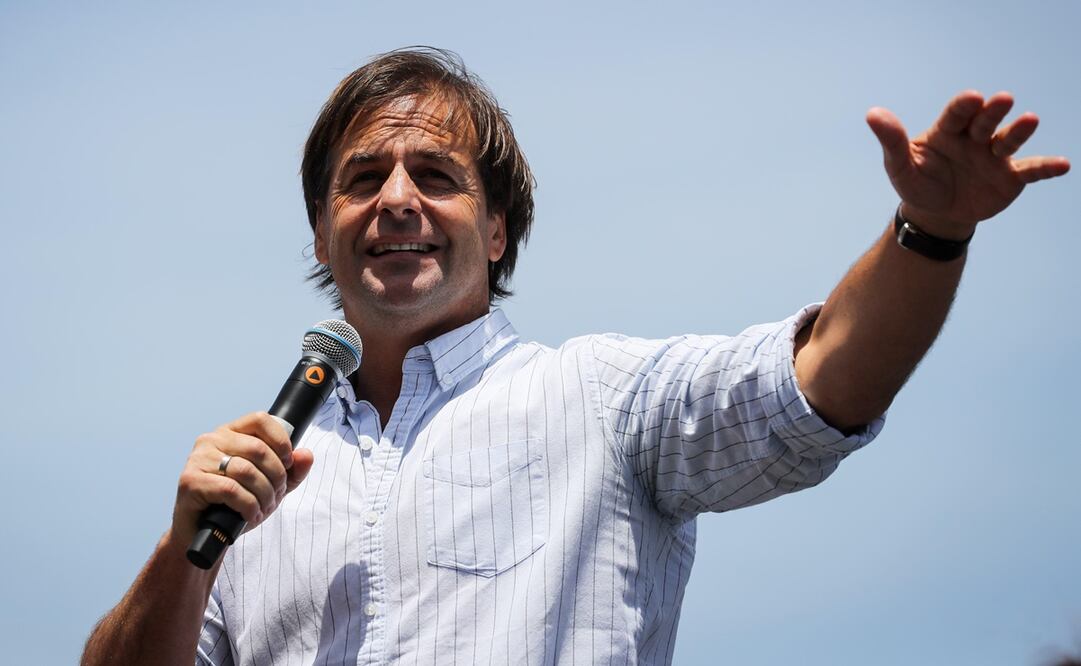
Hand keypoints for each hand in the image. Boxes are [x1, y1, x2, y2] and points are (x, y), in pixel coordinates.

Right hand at [170, 412, 314, 546]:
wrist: (204, 534)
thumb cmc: (236, 506)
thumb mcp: (271, 487)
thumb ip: (292, 472)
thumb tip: (306, 455)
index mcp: (229, 433)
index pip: (260, 420)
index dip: (281, 440)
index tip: (288, 463)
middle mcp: (211, 440)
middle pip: (258, 448)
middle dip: (276, 476)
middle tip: (276, 495)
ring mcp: (197, 459)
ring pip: (246, 470)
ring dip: (264, 494)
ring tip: (264, 507)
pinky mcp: (190, 481)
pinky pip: (230, 489)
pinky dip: (248, 505)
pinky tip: (250, 514)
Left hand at [866, 90, 1069, 239]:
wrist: (935, 213)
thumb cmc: (917, 182)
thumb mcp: (900, 165)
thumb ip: (891, 140)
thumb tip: (872, 114)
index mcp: (947, 131)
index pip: (956, 114)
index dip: (964, 107)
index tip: (971, 99)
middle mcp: (974, 138)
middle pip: (985, 121)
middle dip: (993, 111)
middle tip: (1001, 100)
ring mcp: (994, 156)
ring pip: (1008, 140)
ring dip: (1019, 130)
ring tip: (1030, 120)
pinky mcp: (1010, 176)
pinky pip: (1030, 170)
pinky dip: (1046, 167)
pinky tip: (1063, 165)